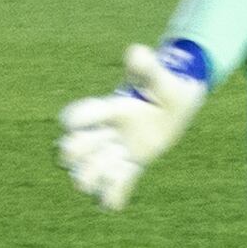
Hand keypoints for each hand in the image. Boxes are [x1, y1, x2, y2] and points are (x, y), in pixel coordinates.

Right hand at [57, 39, 209, 211]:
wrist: (178, 107)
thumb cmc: (167, 88)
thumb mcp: (162, 78)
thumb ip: (148, 68)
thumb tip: (136, 50)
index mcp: (106, 110)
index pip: (75, 117)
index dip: (77, 120)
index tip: (96, 121)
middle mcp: (102, 134)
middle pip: (69, 151)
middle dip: (77, 154)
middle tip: (107, 150)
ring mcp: (113, 153)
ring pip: (84, 175)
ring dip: (95, 178)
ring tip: (119, 170)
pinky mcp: (128, 169)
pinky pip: (111, 192)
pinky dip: (111, 198)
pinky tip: (119, 197)